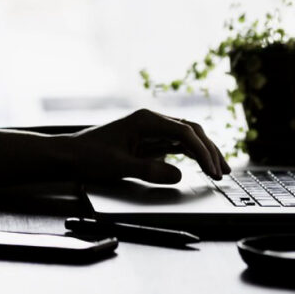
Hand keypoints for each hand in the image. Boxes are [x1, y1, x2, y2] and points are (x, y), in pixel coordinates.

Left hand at [66, 109, 230, 183]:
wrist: (71, 154)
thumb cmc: (90, 156)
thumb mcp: (118, 166)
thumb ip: (148, 170)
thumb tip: (178, 174)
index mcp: (145, 120)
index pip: (184, 132)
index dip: (202, 151)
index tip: (212, 170)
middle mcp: (151, 121)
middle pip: (191, 131)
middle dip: (209, 150)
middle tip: (223, 172)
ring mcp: (151, 130)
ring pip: (187, 137)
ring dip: (204, 151)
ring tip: (220, 170)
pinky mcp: (149, 140)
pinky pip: (177, 144)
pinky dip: (192, 155)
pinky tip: (202, 166)